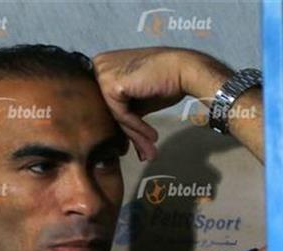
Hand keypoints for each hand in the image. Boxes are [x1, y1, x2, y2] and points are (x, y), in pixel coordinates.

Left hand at [93, 47, 232, 160]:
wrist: (184, 69)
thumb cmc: (164, 81)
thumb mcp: (137, 100)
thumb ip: (124, 114)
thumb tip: (120, 142)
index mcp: (101, 64)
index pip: (105, 104)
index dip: (122, 127)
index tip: (136, 145)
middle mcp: (98, 65)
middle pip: (110, 112)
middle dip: (130, 135)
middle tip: (145, 153)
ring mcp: (102, 73)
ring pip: (116, 116)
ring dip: (136, 136)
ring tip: (150, 151)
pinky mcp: (111, 84)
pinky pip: (122, 115)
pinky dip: (137, 128)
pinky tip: (152, 137)